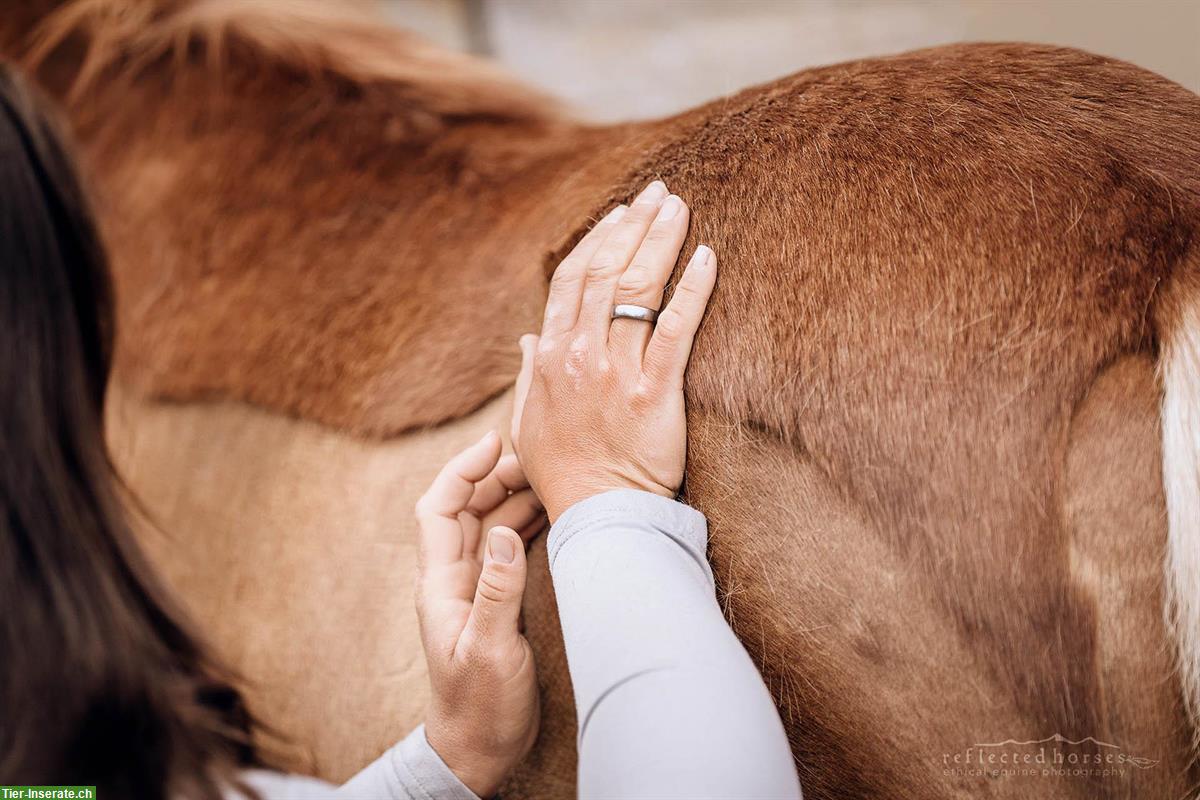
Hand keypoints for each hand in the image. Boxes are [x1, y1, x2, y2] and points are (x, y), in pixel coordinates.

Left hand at [414, 431, 544, 797]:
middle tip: (537, 460)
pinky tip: (551, 515)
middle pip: (467, 509)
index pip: (440, 509)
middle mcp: (454, 580)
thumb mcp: (490, 649)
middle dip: (495, 476)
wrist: (476, 751)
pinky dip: (527, 524)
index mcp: (441, 585)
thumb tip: (508, 532)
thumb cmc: (479, 707)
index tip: (494, 442)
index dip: (462, 470)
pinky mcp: (496, 602)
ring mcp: (475, 589)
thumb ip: (498, 592)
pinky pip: (508, 549)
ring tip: (550, 479)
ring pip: (490, 525)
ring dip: (515, 498)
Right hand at [511, 180, 716, 520]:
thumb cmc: (564, 474)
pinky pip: (676, 332)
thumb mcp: (527, 422)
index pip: (571, 280)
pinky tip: (709, 258)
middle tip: (659, 192)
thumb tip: (529, 334)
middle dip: (633, 225)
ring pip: (638, 290)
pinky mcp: (654, 394)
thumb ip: (527, 373)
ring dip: (661, 241)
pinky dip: (693, 290)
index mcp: (549, 357)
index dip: (597, 240)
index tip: (620, 213)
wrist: (599, 517)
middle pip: (606, 272)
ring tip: (681, 206)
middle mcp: (578, 356)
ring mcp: (615, 373)